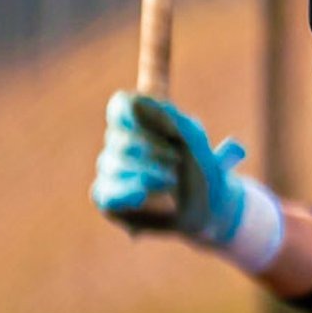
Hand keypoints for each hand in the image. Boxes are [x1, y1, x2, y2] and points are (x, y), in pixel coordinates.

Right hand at [91, 90, 248, 246]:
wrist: (206, 210)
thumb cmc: (199, 168)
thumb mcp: (191, 136)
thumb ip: (166, 114)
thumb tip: (134, 102)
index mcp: (142, 120)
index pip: (121, 104)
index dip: (132, 107)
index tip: (154, 115)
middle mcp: (120, 142)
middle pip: (118, 135)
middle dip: (151, 147)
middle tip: (178, 159)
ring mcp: (110, 169)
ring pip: (113, 163)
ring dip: (147, 171)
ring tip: (171, 181)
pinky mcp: (105, 195)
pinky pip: (107, 190)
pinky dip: (129, 192)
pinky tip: (144, 195)